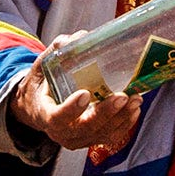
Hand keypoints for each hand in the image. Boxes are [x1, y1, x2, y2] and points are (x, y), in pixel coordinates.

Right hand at [10, 63, 140, 155]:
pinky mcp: (92, 139)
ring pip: (102, 133)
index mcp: (45, 115)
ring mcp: (78, 139)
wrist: (39, 109)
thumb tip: (82, 36)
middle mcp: (62, 132)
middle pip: (86, 128)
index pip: (57, 117)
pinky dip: (125, 123)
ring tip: (135, 98)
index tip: (85, 94)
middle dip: (106, 113)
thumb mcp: (42, 67)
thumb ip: (58, 52)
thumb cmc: (42, 86)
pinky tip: (134, 108)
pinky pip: (111, 136)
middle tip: (121, 96)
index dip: (71, 108)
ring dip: (121, 117)